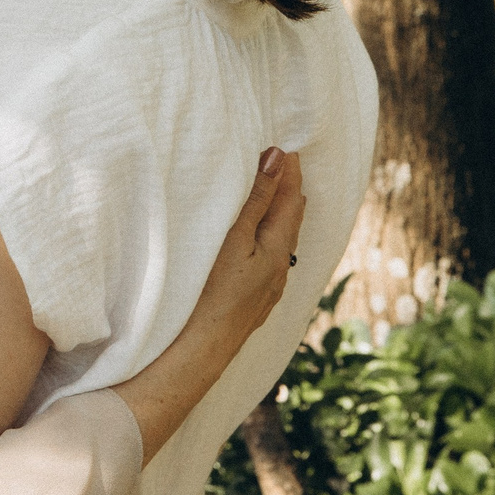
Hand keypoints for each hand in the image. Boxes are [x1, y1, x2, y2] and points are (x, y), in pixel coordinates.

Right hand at [196, 147, 305, 347]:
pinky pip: (271, 256)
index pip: (290, 199)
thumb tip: (277, 159)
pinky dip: (270, 234)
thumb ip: (256, 199)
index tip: (286, 145)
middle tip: (284, 160)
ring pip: (282, 239)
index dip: (289, 171)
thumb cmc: (214, 293)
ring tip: (275, 191)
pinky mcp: (255, 298)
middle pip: (291, 219)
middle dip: (288, 188)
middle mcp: (281, 268)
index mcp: (278, 249)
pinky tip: (260, 237)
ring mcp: (269, 286)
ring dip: (280, 211)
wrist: (203, 349)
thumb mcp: (235, 238)